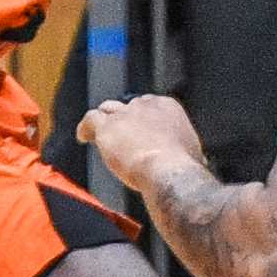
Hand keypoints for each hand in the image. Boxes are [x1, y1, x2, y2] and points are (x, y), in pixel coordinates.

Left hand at [79, 92, 203, 191]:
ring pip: (108, 110)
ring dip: (105, 121)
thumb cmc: (182, 165)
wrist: (168, 171)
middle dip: (126, 120)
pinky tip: (83, 136)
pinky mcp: (106, 127)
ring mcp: (124, 115)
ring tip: (102, 133)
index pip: (150, 105)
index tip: (143, 131)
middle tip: (125, 137)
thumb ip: (185, 149)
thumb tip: (193, 160)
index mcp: (167, 107)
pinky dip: (85, 128)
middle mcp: (145, 105)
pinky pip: (90, 119)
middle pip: (128, 106)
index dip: (143, 119)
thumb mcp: (192, 151)